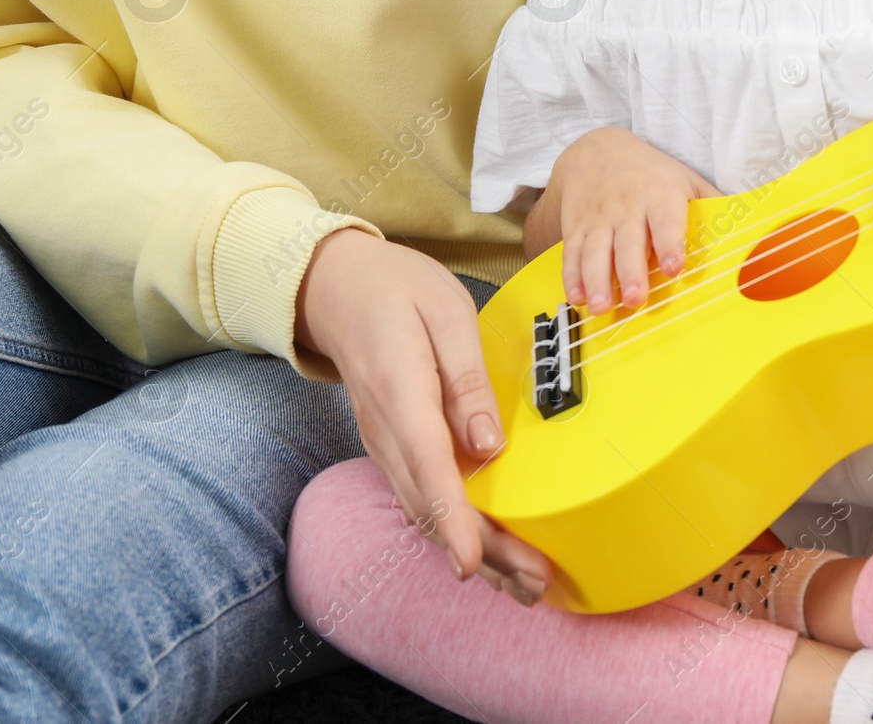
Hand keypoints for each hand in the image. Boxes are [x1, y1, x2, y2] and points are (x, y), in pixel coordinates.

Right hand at [295, 228, 549, 605]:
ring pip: (426, 513)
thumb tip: (488, 443)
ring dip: (474, 553)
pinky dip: (455, 532)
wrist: (338, 287)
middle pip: (432, 506)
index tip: (473, 561)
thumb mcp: (446, 313)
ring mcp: (384, 444)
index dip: (454, 520)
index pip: (428, 467)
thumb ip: (468, 379)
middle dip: (483, 553)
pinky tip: (488, 554)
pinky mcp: (393, 448)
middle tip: (535, 583)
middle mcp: (385, 431)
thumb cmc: (397, 290)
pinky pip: (422, 499)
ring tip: (524, 585)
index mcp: (400, 393)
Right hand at [542, 126, 720, 312]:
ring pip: (595, 252)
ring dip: (596, 281)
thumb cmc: (651, 173)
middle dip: (631, 272)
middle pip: (628, 243)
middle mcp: (627, 208)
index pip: (666, 222)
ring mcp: (599, 219)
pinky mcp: (576, 228)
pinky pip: (572, 254)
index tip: (675, 267)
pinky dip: (571, 277)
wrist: (596, 149)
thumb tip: (755, 229)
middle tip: (636, 299)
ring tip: (601, 306)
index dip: (670, 245)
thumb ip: (714, 205)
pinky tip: (576, 298)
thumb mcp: (686, 179)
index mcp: (660, 196)